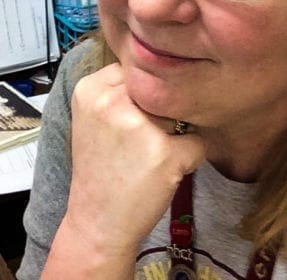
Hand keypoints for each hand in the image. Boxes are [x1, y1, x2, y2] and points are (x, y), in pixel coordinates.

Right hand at [64, 63, 205, 259]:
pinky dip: (190, 156)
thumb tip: (158, 64)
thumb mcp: (91, 117)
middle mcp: (112, 102)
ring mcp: (140, 126)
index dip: (141, 94)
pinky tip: (165, 171)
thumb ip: (116, 89)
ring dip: (175, 132)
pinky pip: (196, 142)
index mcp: (89, 90)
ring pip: (179, 112)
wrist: (98, 222)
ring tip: (150, 156)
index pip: (134, 70)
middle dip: (159, 111)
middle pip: (158, 88)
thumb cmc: (99, 168)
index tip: (132, 118)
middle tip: (140, 141)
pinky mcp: (166, 153)